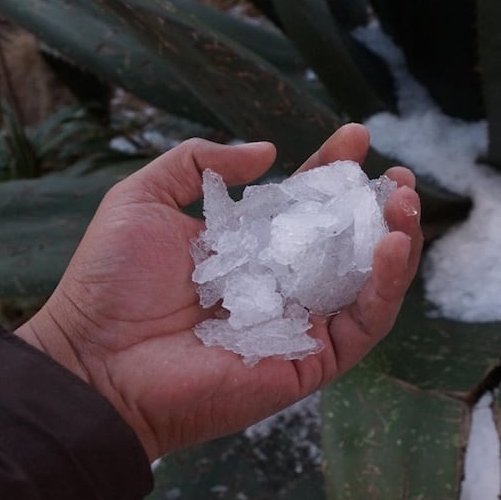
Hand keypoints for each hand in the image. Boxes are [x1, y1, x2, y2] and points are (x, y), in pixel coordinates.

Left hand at [15, 124, 422, 459]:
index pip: (304, 207)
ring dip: (396, 243)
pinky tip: (389, 247)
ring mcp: (298, 325)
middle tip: (400, 177)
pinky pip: (362, 326)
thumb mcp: (146, 198)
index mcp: (246, 250)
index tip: (355, 137)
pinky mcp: (310, 362)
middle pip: (346, 244)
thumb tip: (266, 151)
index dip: (332, 172)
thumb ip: (202, 163)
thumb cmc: (110, 283)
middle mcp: (278, 286)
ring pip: (366, 285)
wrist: (95, 361)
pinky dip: (384, 288)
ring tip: (405, 204)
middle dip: (378, 207)